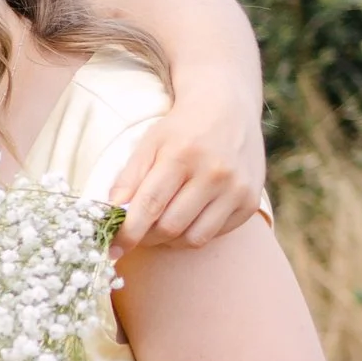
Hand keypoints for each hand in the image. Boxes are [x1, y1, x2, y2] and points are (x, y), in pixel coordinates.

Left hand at [111, 92, 267, 249]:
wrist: (229, 110)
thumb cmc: (182, 130)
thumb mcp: (149, 144)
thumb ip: (128, 179)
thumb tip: (111, 214)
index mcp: (182, 155)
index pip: (150, 205)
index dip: (128, 233)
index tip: (113, 250)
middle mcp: (214, 172)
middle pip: (171, 226)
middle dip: (147, 237)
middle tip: (139, 231)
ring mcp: (236, 188)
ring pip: (194, 238)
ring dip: (171, 240)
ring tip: (163, 224)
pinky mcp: (250, 201)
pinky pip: (215, 234)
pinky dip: (196, 233)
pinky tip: (189, 216)